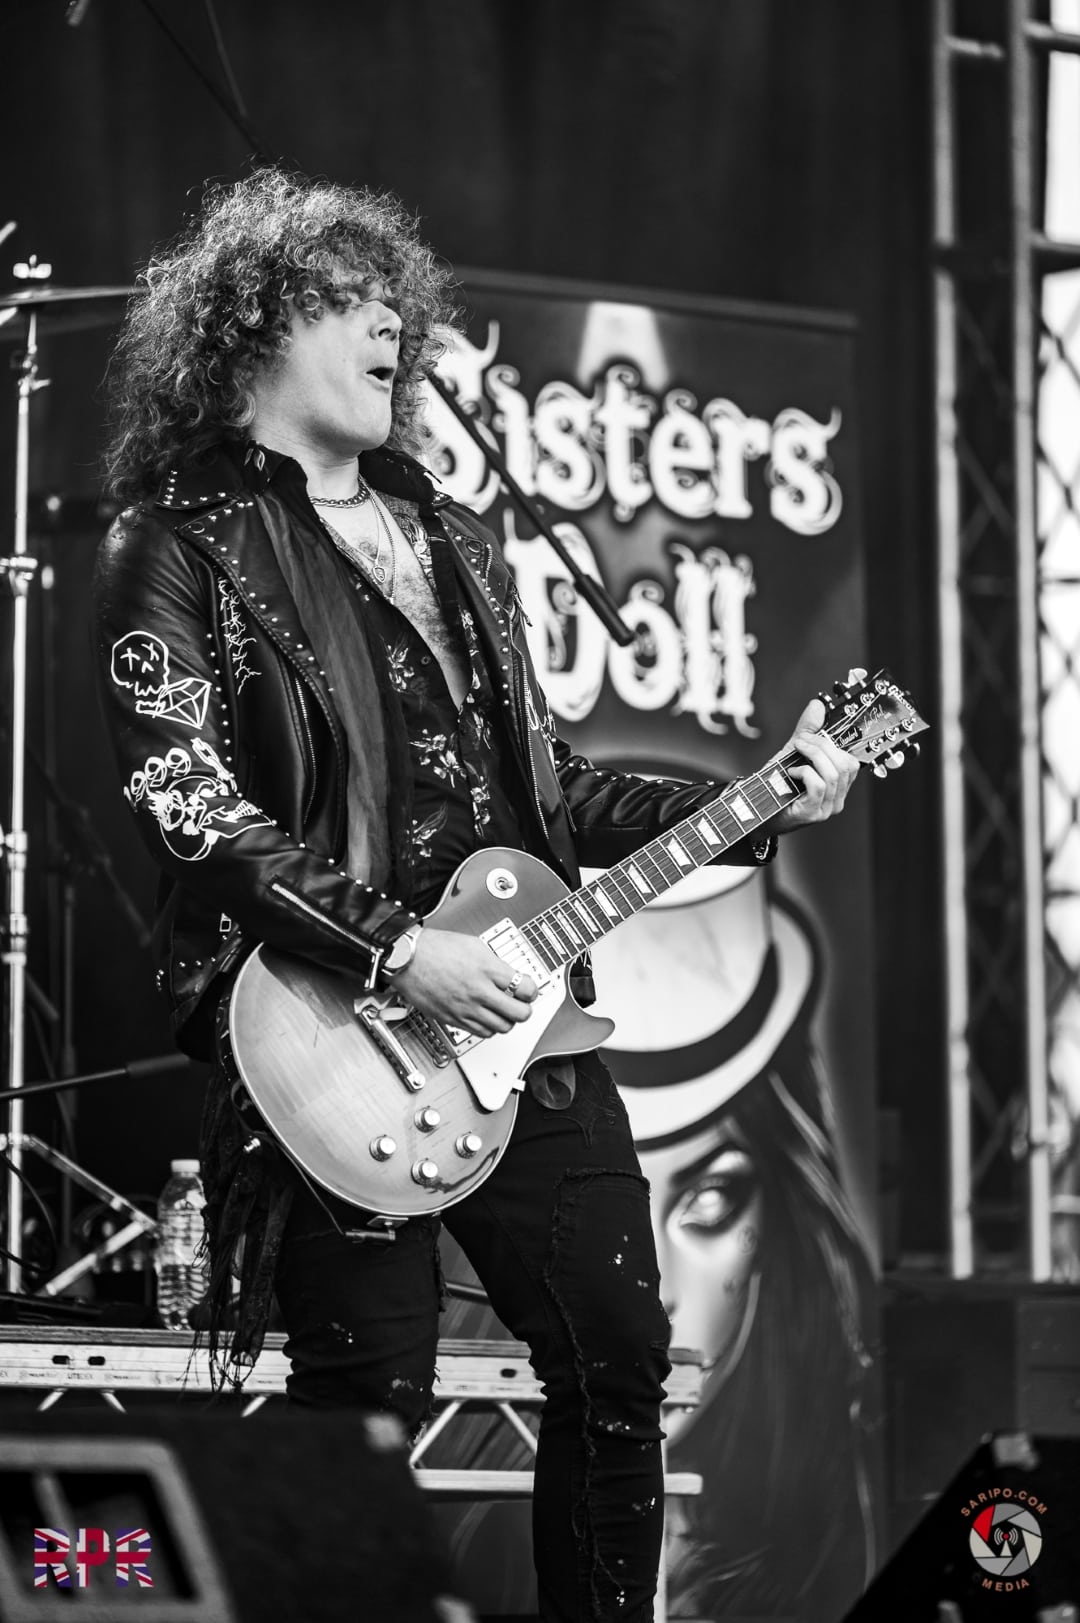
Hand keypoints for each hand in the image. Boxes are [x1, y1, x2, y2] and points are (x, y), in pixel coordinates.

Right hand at [391, 928, 537, 1037]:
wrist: (407, 959)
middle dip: (525, 1009)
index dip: (531, 990)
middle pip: (519, 1014)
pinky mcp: (453, 1019)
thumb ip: (496, 963)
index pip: (526, 989)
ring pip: (502, 1028)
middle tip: (521, 1004)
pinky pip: (481, 1033)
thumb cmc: (435, 948)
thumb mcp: (474, 945)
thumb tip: (510, 975)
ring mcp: (466, 1008)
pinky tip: (486, 1017)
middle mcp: (479, 992)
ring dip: (507, 1020)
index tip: (528, 989)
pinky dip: (488, 1027)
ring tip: (503, 1011)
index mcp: (487, 969)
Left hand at [767, 697, 859, 833]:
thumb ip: (807, 732)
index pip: (851, 762)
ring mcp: (827, 808)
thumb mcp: (792, 753)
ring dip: (812, 755)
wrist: (755, 810)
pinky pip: (819, 785)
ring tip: (796, 751)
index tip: (812, 734)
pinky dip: (805, 772)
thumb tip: (818, 706)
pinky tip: (792, 771)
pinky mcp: (814, 813)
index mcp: (837, 785)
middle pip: (845, 764)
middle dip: (822, 745)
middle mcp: (837, 798)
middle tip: (801, 741)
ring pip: (833, 773)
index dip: (834, 743)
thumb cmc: (775, 786)